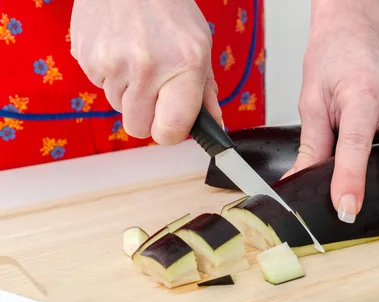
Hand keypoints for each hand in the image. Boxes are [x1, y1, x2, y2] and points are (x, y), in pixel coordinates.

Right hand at [70, 0, 220, 144]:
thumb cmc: (169, 10)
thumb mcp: (199, 48)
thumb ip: (205, 92)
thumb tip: (213, 126)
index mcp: (183, 66)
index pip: (170, 130)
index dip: (170, 133)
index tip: (171, 125)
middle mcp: (146, 67)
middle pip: (138, 128)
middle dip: (147, 116)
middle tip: (155, 89)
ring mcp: (111, 63)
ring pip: (118, 107)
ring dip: (129, 93)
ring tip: (138, 59)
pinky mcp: (86, 57)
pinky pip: (100, 86)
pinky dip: (111, 76)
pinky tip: (120, 50)